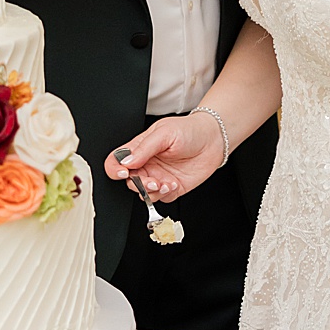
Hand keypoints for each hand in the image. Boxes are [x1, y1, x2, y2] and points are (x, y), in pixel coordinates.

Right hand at [105, 113, 225, 202]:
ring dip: (152, 192)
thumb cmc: (189, 130)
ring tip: (166, 183)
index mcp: (138, 149)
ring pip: (143, 193)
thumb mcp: (164, 133)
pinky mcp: (171, 188)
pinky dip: (165, 194)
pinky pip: (160, 198)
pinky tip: (174, 183)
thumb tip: (126, 162)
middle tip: (152, 181)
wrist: (214, 140)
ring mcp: (158, 177)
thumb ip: (144, 148)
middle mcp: (146, 165)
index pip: (116, 161)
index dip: (114, 169)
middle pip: (129, 181)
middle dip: (138, 184)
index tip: (124, 172)